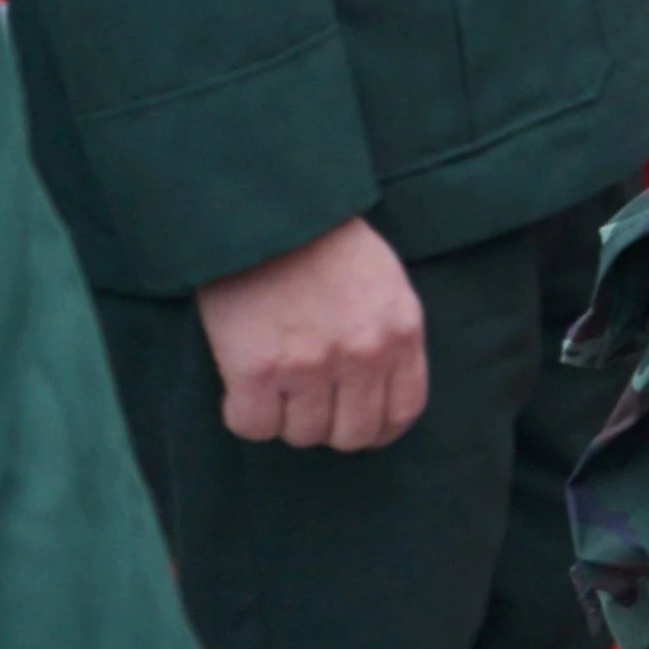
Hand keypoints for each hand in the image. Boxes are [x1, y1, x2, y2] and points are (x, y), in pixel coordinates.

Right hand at [196, 217, 427, 451]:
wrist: (271, 213)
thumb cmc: (329, 245)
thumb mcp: (387, 284)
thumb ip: (390, 337)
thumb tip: (378, 391)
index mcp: (402, 331)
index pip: (403, 411)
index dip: (379, 429)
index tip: (360, 426)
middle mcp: (363, 354)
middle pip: (352, 434)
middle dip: (330, 427)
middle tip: (308, 404)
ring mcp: (311, 364)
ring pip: (301, 435)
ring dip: (286, 419)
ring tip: (276, 383)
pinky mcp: (257, 370)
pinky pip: (253, 426)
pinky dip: (246, 415)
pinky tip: (244, 387)